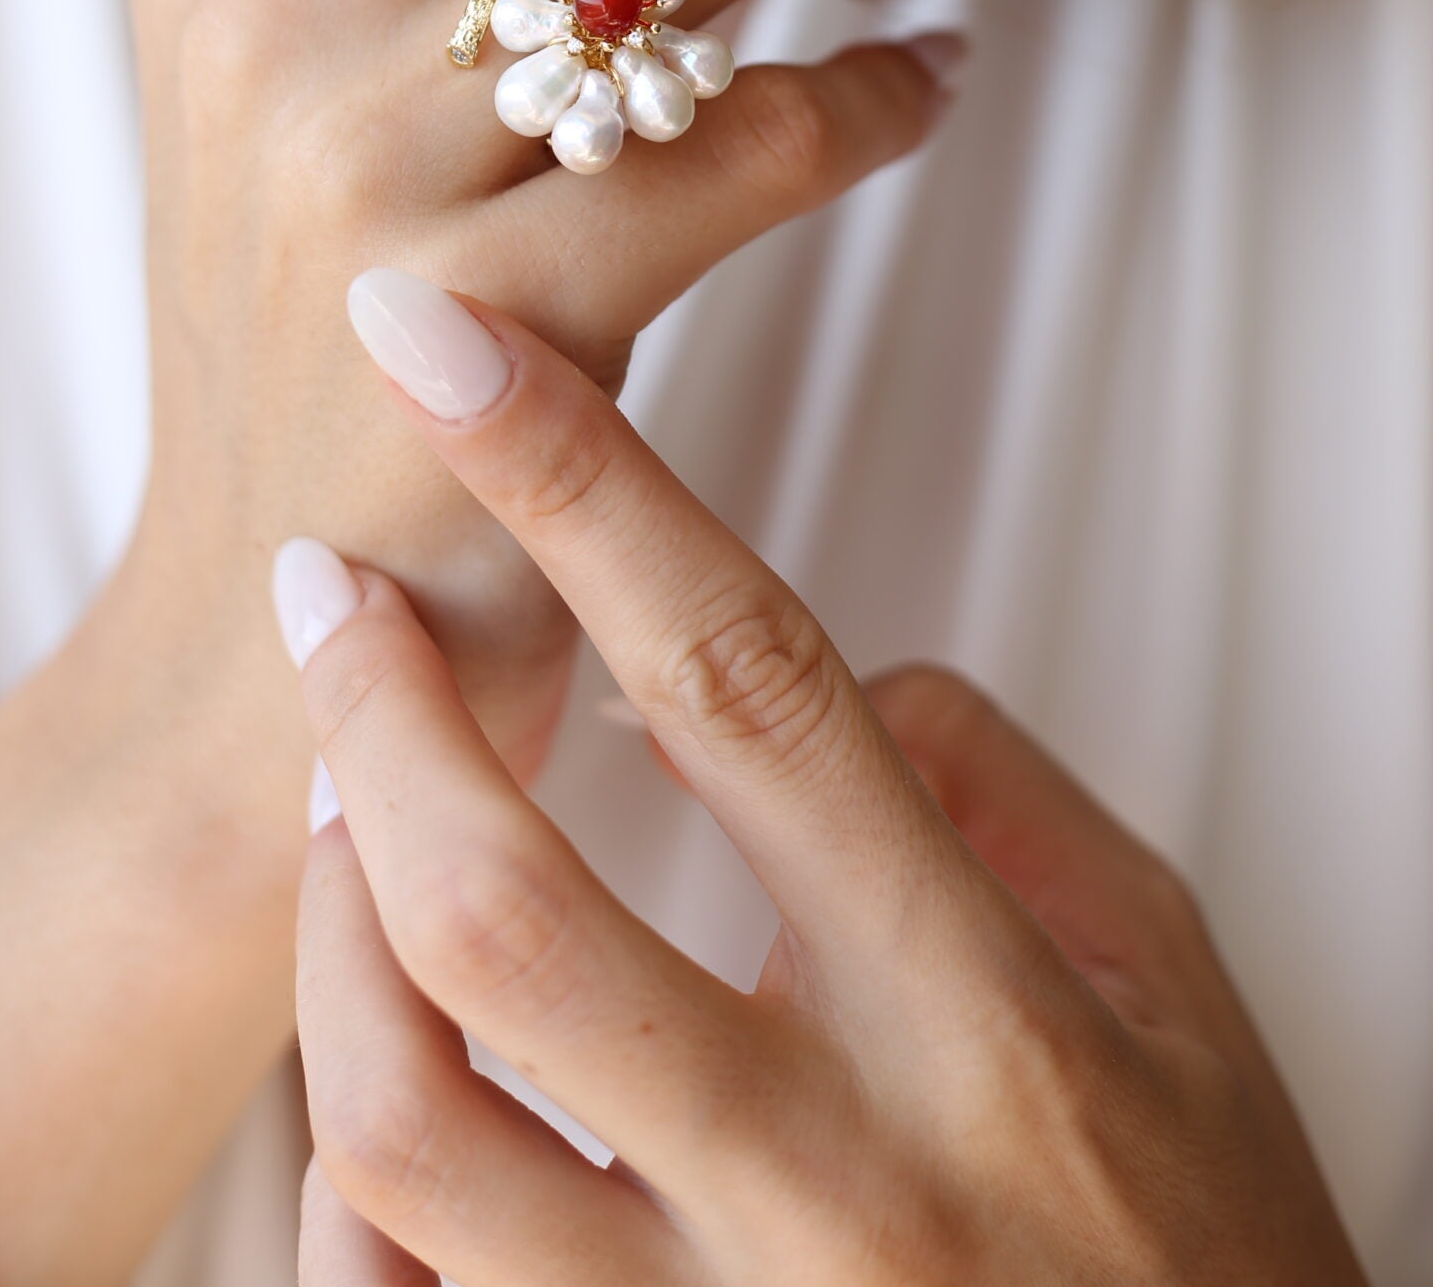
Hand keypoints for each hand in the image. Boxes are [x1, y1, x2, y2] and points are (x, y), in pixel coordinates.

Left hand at [288, 277, 1365, 1286]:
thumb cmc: (1211, 1276)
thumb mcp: (1183, 1004)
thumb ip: (1016, 806)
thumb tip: (846, 686)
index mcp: (980, 1022)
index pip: (746, 681)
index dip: (578, 485)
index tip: (449, 349)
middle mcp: (831, 1184)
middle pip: (511, 911)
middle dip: (379, 709)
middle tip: (332, 587)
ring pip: (410, 1123)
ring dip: (331, 926)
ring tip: (341, 806)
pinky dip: (340, 1177)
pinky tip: (368, 1055)